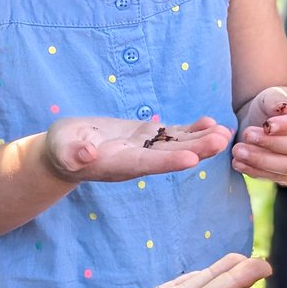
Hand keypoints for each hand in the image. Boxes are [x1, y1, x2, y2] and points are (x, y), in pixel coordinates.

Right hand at [45, 116, 231, 183]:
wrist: (67, 151)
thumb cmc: (61, 149)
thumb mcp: (62, 149)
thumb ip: (73, 153)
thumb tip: (85, 154)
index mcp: (117, 164)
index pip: (146, 164)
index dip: (168, 162)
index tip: (191, 159)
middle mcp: (136, 160)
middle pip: (170, 156)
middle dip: (197, 149)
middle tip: (222, 141)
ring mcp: (143, 150)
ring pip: (177, 145)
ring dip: (201, 140)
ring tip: (225, 132)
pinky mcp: (146, 138)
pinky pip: (172, 135)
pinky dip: (191, 129)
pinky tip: (211, 123)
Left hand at [233, 86, 286, 186]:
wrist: (268, 122)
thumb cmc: (274, 104)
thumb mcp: (273, 94)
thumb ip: (276, 99)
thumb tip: (282, 109)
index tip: (266, 125)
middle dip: (272, 144)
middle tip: (247, 136)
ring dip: (262, 160)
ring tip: (238, 152)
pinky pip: (281, 178)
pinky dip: (258, 172)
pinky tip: (240, 163)